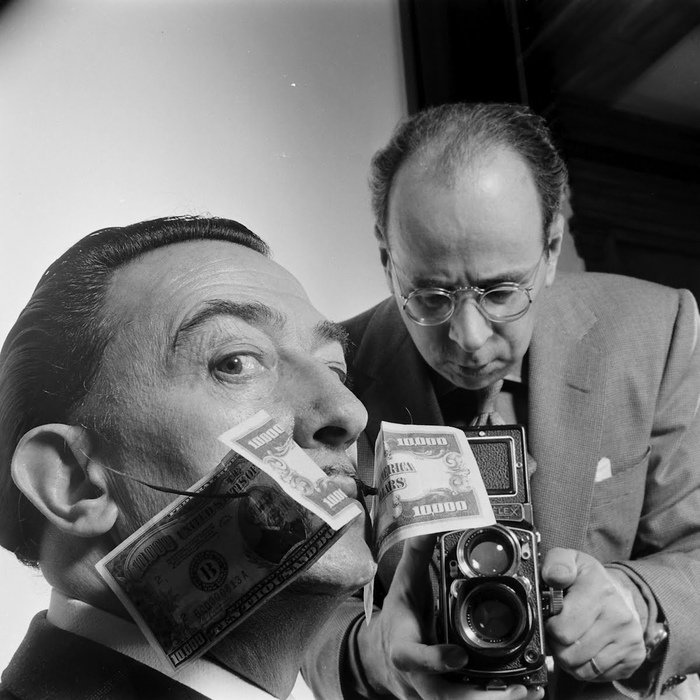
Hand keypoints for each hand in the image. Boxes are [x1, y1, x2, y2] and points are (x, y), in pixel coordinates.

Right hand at [356, 534, 543, 699]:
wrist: (380, 656)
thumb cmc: (398, 618)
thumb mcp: (403, 585)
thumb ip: (417, 556)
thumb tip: (428, 525)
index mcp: (404, 647)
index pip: (415, 658)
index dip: (436, 660)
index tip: (459, 656)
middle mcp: (419, 678)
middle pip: (445, 697)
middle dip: (479, 698)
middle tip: (514, 689)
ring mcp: (434, 694)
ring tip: (528, 692)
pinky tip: (526, 694)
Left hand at [542, 548, 646, 682]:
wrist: (621, 592)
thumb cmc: (588, 580)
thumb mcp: (570, 560)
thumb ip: (557, 563)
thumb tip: (554, 576)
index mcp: (599, 590)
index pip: (562, 630)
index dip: (550, 626)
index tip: (553, 617)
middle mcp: (619, 617)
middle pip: (569, 654)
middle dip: (558, 644)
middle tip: (560, 629)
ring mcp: (629, 640)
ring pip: (582, 670)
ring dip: (569, 658)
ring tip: (571, 639)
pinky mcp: (634, 658)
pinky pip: (597, 676)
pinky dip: (586, 667)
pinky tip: (586, 648)